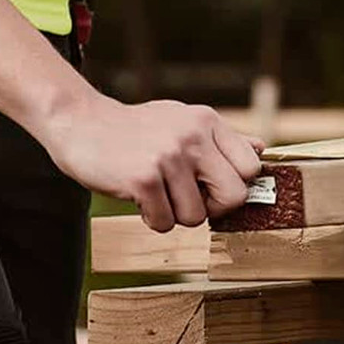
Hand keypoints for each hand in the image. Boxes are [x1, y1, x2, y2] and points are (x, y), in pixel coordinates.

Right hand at [41, 93, 262, 231]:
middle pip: (234, 196)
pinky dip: (151, 218)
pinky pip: (165, 223)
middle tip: (184, 196)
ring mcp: (168, 156)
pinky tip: (137, 196)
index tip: (210, 186)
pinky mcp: (143, 178)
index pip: (251, 167)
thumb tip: (262, 150)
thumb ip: (220, 138)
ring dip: (174, 214)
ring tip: (155, 191)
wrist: (80, 122)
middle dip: (211, 207)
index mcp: (206, 120)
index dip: (233, 186)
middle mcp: (192, 135)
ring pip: (197, 217)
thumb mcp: (181, 120)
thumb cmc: (134, 128)